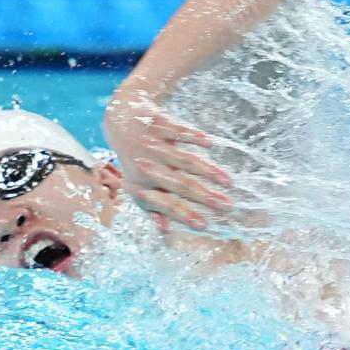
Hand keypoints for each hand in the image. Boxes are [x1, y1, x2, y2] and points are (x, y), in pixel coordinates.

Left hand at [102, 85, 232, 231]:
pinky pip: (178, 132)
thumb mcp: (137, 185)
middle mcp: (146, 167)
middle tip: (228, 206)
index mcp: (142, 186)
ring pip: (184, 160)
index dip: (185, 215)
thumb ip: (153, 207)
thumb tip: (165, 229)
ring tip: (229, 182)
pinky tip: (210, 144)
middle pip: (181, 184)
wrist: (121, 119)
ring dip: (208, 170)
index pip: (167, 204)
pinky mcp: (158, 124)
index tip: (205, 225)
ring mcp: (152, 145)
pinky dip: (193, 137)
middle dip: (205, 196)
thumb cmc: (136, 159)